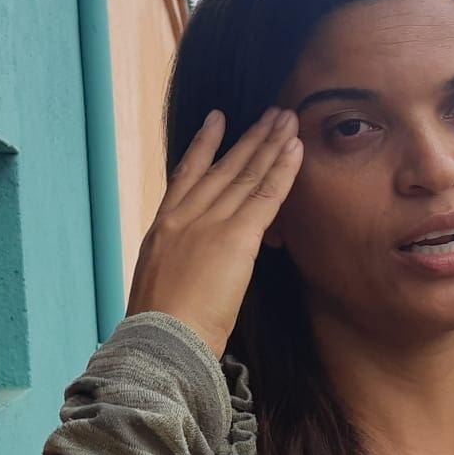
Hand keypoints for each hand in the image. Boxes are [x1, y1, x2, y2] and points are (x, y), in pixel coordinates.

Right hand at [126, 108, 302, 357]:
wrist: (161, 341)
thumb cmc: (159, 330)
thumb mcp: (158, 286)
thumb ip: (176, 266)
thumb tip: (189, 271)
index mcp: (162, 228)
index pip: (186, 176)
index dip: (204, 144)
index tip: (217, 118)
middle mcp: (184, 216)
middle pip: (223, 167)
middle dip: (249, 138)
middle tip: (270, 113)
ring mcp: (209, 223)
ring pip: (246, 174)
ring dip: (270, 144)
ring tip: (288, 119)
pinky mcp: (236, 237)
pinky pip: (265, 195)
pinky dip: (282, 169)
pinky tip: (295, 148)